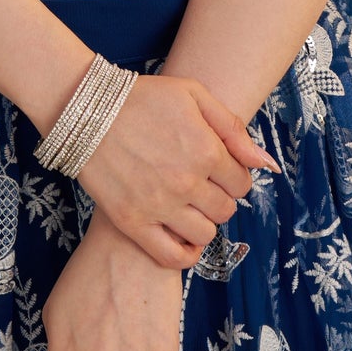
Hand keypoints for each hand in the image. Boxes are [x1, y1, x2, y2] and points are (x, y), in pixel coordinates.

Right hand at [75, 73, 278, 268]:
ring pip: (204, 234)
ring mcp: (159, 205)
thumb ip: (232, 127)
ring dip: (202, 221)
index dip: (232, 175)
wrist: (86, 109)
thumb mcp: (192, 93)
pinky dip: (185, 253)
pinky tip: (181, 235)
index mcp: (205, 150)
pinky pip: (172, 257)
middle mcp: (186, 182)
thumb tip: (266, 163)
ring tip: (187, 204)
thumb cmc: (142, 97)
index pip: (241, 183)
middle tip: (200, 184)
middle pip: (226, 210)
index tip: (217, 168)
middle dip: (219, 197)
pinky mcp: (132, 222)